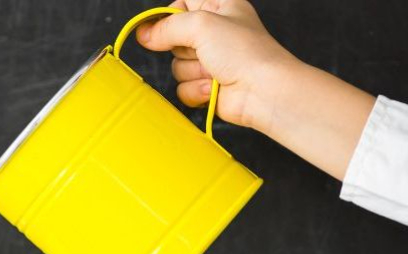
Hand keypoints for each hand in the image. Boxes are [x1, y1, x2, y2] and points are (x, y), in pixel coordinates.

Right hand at [134, 0, 299, 130]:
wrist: (263, 91)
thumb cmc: (245, 52)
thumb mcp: (202, 25)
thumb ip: (167, 27)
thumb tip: (144, 33)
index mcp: (220, 7)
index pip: (182, 3)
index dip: (169, 16)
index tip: (158, 27)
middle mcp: (215, 33)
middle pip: (173, 38)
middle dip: (183, 48)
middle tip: (202, 50)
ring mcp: (210, 61)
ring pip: (176, 66)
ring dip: (191, 71)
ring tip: (214, 71)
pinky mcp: (207, 86)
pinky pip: (182, 88)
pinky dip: (196, 90)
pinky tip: (214, 88)